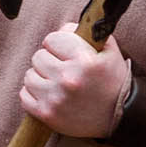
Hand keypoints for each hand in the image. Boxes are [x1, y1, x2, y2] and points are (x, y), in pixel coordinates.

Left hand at [20, 24, 132, 138]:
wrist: (121, 117)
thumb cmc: (113, 81)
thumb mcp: (108, 51)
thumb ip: (85, 32)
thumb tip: (62, 29)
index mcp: (84, 61)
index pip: (51, 39)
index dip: (58, 44)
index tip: (65, 52)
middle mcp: (68, 79)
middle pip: (38, 57)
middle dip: (49, 60)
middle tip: (63, 69)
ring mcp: (55, 98)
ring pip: (29, 75)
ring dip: (40, 77)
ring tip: (56, 82)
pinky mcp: (46, 114)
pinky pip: (24, 95)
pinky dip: (33, 94)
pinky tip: (49, 94)